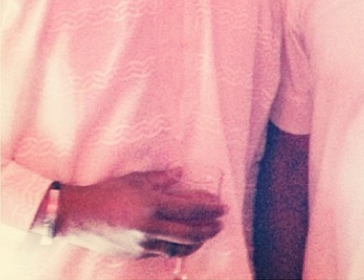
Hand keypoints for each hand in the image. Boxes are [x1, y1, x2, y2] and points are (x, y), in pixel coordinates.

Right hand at [57, 170, 225, 257]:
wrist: (77, 216)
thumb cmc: (106, 192)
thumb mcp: (135, 179)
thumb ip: (160, 178)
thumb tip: (180, 173)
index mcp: (151, 205)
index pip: (189, 208)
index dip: (209, 208)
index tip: (222, 206)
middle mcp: (149, 227)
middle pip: (189, 232)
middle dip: (209, 228)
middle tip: (221, 223)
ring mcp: (142, 244)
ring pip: (178, 247)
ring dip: (197, 241)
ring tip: (207, 233)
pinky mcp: (135, 254)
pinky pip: (163, 252)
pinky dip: (179, 247)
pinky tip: (185, 242)